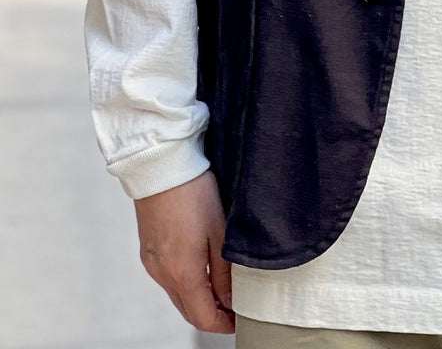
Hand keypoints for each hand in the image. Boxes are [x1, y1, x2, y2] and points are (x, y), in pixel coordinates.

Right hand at [134, 170, 234, 333]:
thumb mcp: (220, 232)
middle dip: (212, 314)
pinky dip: (186, 283)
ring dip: (199, 299)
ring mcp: (152, 264)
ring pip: (178, 296)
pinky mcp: (148, 252)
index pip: (202, 318)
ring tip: (224, 287)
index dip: (223, 324)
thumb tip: (230, 300)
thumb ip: (224, 272)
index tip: (240, 320)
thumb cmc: (194, 193)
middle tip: (236, 306)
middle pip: (188, 311)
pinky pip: (168, 279)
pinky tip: (202, 269)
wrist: (162, 168)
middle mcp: (162, 274)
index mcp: (182, 273)